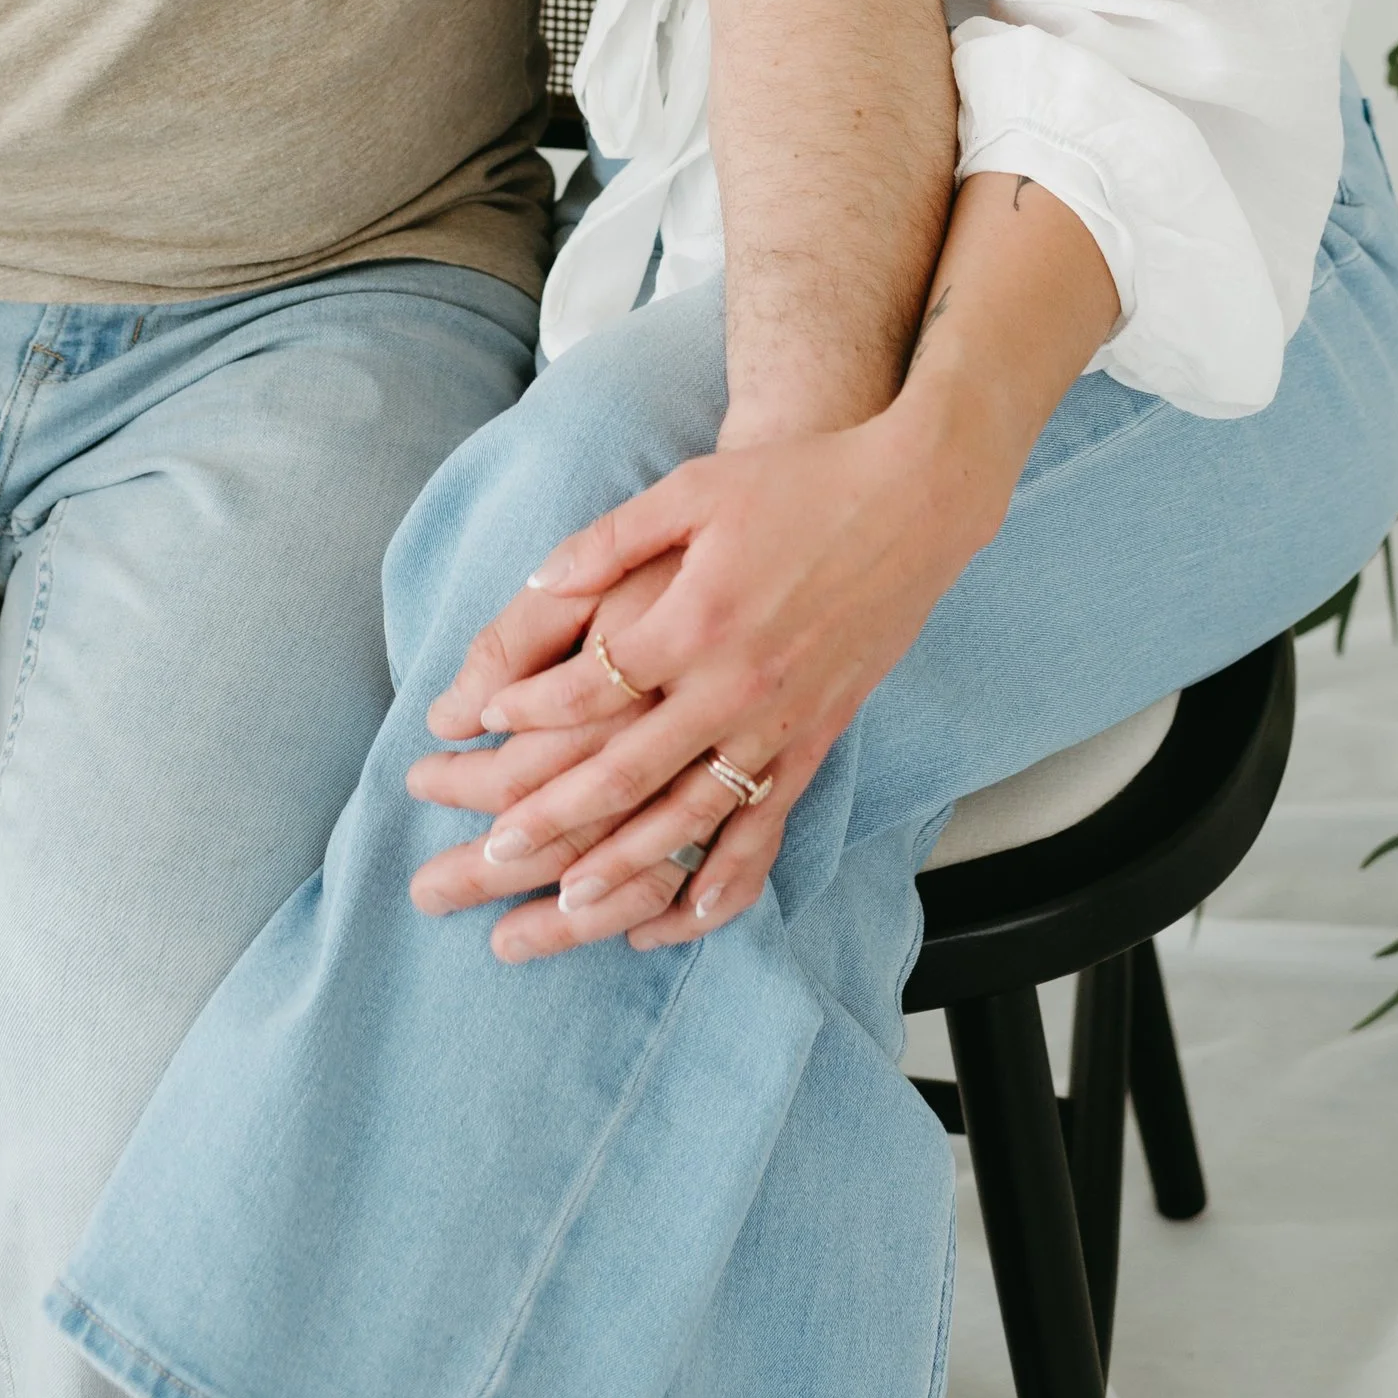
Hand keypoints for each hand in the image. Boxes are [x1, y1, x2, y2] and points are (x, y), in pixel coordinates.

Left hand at [406, 403, 985, 959]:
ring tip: (566, 901)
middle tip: (489, 856)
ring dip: (625, 864)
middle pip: (626, 771)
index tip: (484, 722)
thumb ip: (609, 540)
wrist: (913, 499)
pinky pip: (767, 825)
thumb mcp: (692, 490)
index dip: (531, 707)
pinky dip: (725, 877)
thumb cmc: (795, 483)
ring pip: (690, 815)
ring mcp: (783, 719)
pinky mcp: (820, 737)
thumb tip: (537, 585)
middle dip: (551, 817)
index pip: (591, 684)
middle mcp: (737, 682)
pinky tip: (684, 914)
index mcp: (697, 617)